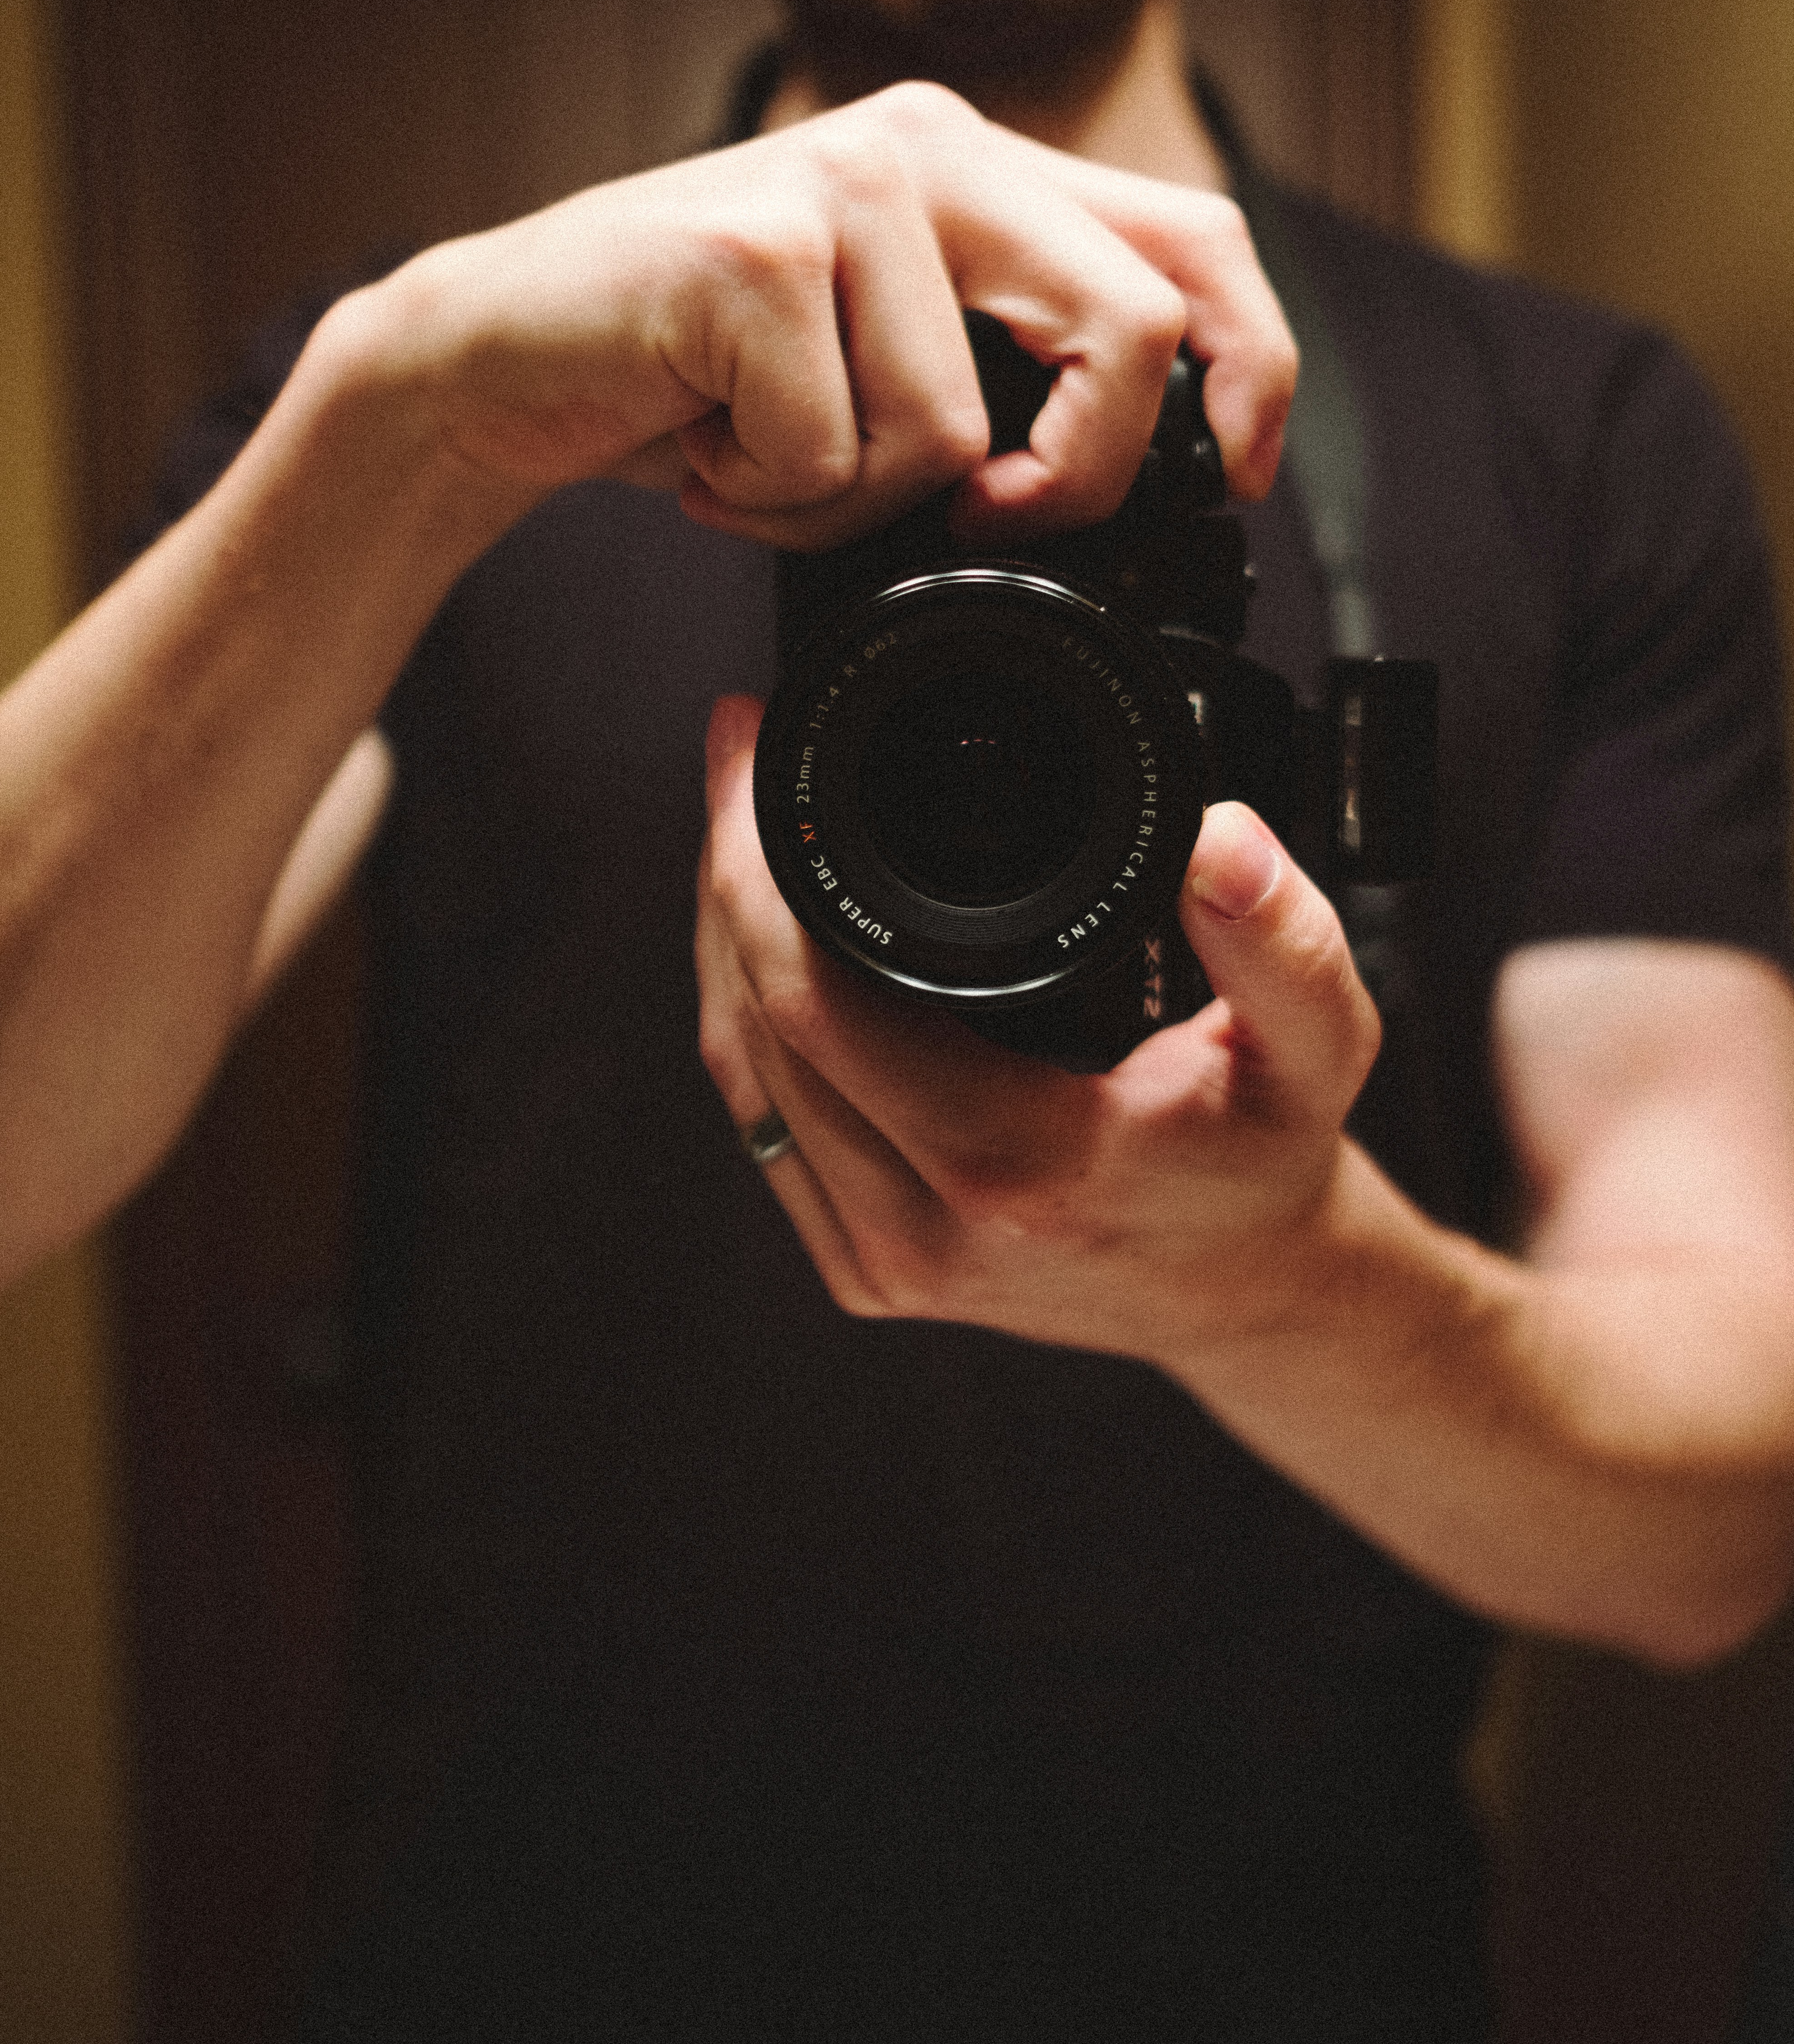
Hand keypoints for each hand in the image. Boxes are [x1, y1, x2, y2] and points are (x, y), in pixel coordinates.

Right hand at [362, 81, 1294, 551]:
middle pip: (1129, 332)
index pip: (1193, 241)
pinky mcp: (758, 249)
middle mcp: (929, 144)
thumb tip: (1144, 465)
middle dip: (1071, 479)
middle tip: (974, 524)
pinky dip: (768, 503)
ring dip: (850, 506)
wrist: (500, 358)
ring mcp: (843, 182)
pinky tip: (705, 449)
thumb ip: (1004, 368)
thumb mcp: (881, 364)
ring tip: (761, 461)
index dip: (1253, 368)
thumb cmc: (696, 378)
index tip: (1231, 481)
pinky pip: (834, 452)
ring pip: (954, 432)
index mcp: (982, 167)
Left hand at [696, 696, 1379, 1368]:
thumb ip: (1283, 942)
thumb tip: (1218, 837)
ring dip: (725, 942)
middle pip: (758, 1027)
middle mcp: (928, 1230)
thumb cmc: (1268, 1159)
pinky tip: (759, 941)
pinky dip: (749, 1023)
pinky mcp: (866, 1273)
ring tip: (740, 826)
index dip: (760, 868)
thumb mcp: (1317, 1049)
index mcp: (1019, 1167)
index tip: (759, 753)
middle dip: (729, 876)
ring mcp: (887, 1263)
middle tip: (740, 758)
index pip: (816, 1005)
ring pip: (746, 1076)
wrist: (1249, 1290)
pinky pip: (767, 1129)